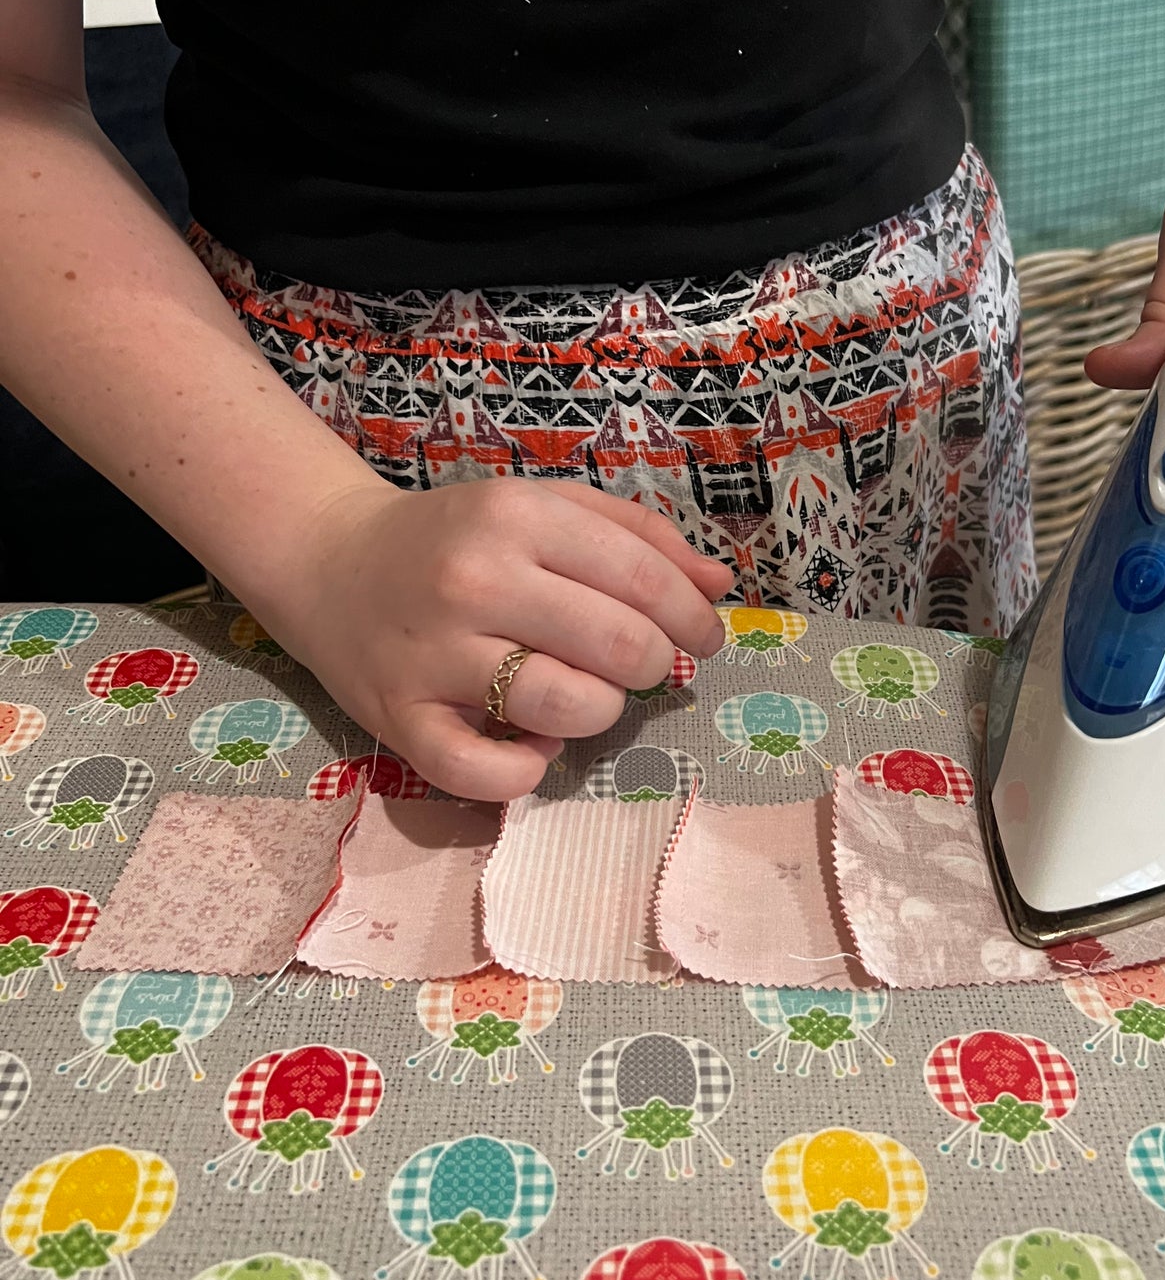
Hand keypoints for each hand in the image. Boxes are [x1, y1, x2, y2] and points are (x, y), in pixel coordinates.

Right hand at [265, 477, 733, 798]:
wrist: (328, 562)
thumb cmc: (455, 536)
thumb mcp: (542, 507)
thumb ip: (637, 536)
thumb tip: (722, 584)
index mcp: (516, 517)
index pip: (643, 579)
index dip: (694, 618)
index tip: (704, 637)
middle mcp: (474, 581)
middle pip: (619, 645)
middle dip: (656, 665)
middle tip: (645, 665)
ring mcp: (432, 654)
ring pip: (566, 705)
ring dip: (601, 712)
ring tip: (588, 696)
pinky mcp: (398, 719)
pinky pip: (483, 772)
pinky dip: (527, 770)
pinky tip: (536, 744)